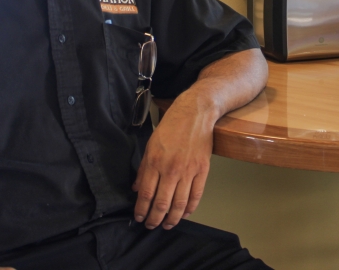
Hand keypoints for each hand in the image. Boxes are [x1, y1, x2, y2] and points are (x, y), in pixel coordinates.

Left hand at [132, 96, 214, 229]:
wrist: (195, 113)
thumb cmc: (171, 126)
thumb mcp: (151, 145)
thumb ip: (143, 169)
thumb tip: (136, 188)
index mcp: (155, 162)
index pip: (146, 194)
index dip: (142, 209)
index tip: (139, 217)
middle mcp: (171, 169)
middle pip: (162, 203)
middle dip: (155, 219)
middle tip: (151, 225)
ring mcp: (188, 171)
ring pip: (179, 203)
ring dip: (172, 218)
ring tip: (167, 225)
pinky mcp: (202, 170)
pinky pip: (196, 195)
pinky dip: (190, 208)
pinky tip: (184, 213)